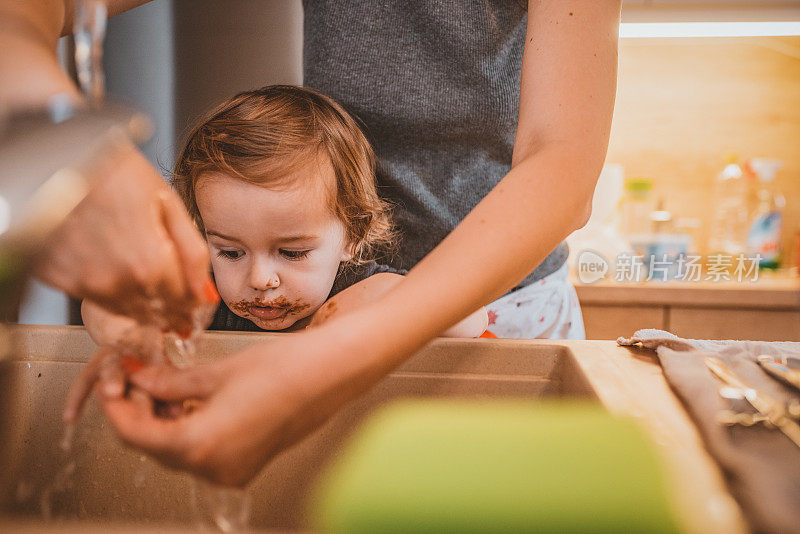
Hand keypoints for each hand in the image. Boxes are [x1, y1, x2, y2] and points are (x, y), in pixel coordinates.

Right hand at [33, 141, 213, 330]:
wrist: (54, 156)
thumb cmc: (112, 170)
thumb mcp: (167, 203)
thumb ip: (192, 253)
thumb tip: (206, 294)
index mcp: (149, 263)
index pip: (182, 303)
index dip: (192, 305)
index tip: (195, 303)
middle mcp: (117, 281)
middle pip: (155, 313)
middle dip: (170, 310)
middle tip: (177, 304)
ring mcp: (85, 283)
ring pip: (126, 312)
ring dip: (142, 305)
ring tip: (148, 284)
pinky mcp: (59, 279)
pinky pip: (95, 299)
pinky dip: (111, 292)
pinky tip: (115, 271)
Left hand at [94, 321, 381, 486]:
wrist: (331, 374)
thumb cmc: (282, 368)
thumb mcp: (216, 372)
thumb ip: (170, 382)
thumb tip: (139, 379)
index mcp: (200, 444)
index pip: (135, 433)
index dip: (117, 405)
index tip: (115, 381)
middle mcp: (214, 468)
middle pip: (155, 445)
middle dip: (141, 411)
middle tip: (138, 377)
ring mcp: (233, 471)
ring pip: (179, 450)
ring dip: (166, 420)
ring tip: (167, 385)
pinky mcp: (248, 464)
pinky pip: (205, 452)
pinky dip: (192, 428)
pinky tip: (195, 400)